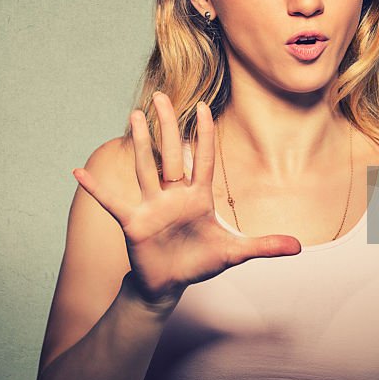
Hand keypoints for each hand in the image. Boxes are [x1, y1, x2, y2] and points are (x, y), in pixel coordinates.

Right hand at [73, 92, 301, 306]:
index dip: (204, 134)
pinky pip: (113, 201)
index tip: (203, 106)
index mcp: (198, 197)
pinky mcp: (133, 222)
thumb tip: (300, 247)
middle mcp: (173, 195)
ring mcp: (152, 205)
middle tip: (160, 95)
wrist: (169, 284)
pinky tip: (78, 171)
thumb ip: (264, 247)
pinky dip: (96, 188)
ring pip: (145, 167)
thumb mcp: (234, 254)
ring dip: (139, 142)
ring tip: (134, 115)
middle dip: (167, 124)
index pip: (203, 159)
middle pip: (170, 153)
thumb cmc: (199, 263)